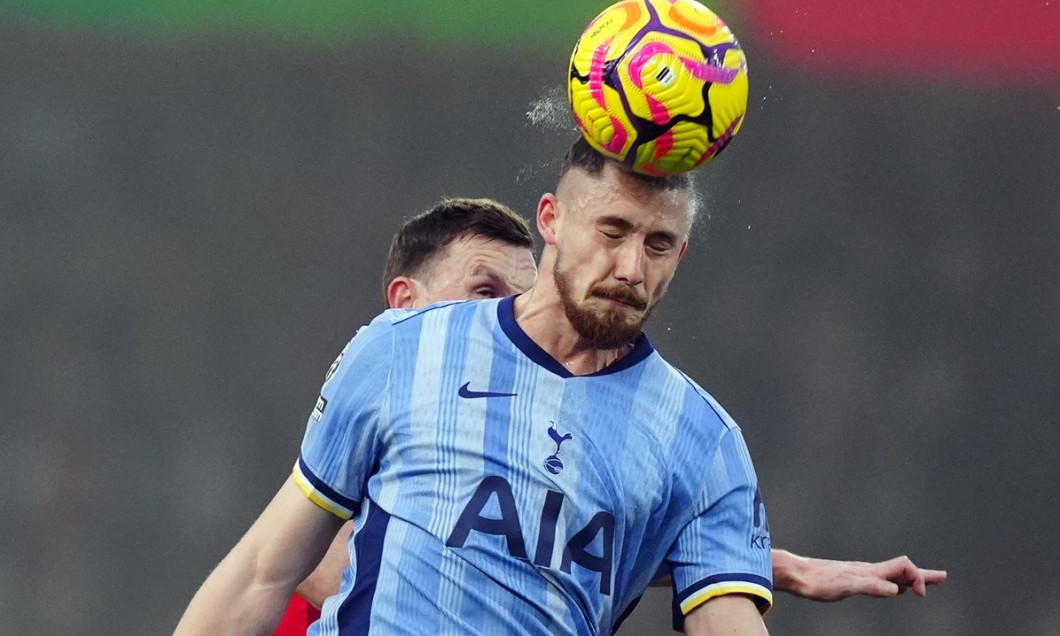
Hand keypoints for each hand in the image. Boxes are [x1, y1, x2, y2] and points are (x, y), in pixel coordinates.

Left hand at [773, 550, 946, 601]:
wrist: (797, 574)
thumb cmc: (818, 581)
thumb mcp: (845, 586)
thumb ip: (870, 586)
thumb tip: (896, 589)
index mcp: (870, 571)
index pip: (904, 567)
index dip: (918, 577)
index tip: (921, 594)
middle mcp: (869, 570)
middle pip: (902, 569)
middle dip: (923, 574)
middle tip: (943, 577)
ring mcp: (861, 574)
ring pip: (893, 574)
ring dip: (912, 578)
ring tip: (924, 583)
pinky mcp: (853, 579)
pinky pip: (881, 580)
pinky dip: (895, 583)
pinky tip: (893, 588)